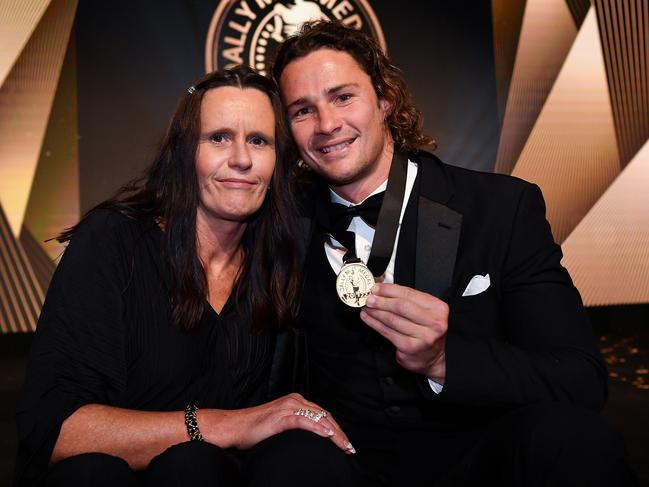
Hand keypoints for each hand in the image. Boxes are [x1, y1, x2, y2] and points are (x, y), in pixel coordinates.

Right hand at [199, 393, 354, 453]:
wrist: (235, 427)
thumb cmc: (255, 430)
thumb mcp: (281, 425)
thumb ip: (296, 427)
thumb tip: (312, 441)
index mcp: (296, 402)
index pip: (323, 415)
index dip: (336, 429)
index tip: (345, 444)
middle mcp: (294, 401)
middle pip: (324, 416)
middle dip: (339, 433)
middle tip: (350, 448)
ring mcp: (288, 407)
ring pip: (318, 418)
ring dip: (334, 433)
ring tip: (344, 446)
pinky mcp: (280, 416)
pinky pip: (303, 421)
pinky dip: (317, 428)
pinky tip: (327, 436)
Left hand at [360, 283, 447, 383]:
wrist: (437, 357)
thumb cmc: (429, 331)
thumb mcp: (427, 312)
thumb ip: (410, 300)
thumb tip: (385, 290)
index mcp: (438, 309)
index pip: (409, 294)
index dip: (389, 290)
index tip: (377, 288)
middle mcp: (433, 323)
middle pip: (400, 307)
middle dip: (381, 301)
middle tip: (369, 298)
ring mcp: (422, 337)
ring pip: (392, 320)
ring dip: (376, 312)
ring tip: (367, 307)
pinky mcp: (409, 348)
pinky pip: (387, 332)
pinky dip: (375, 324)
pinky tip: (368, 319)